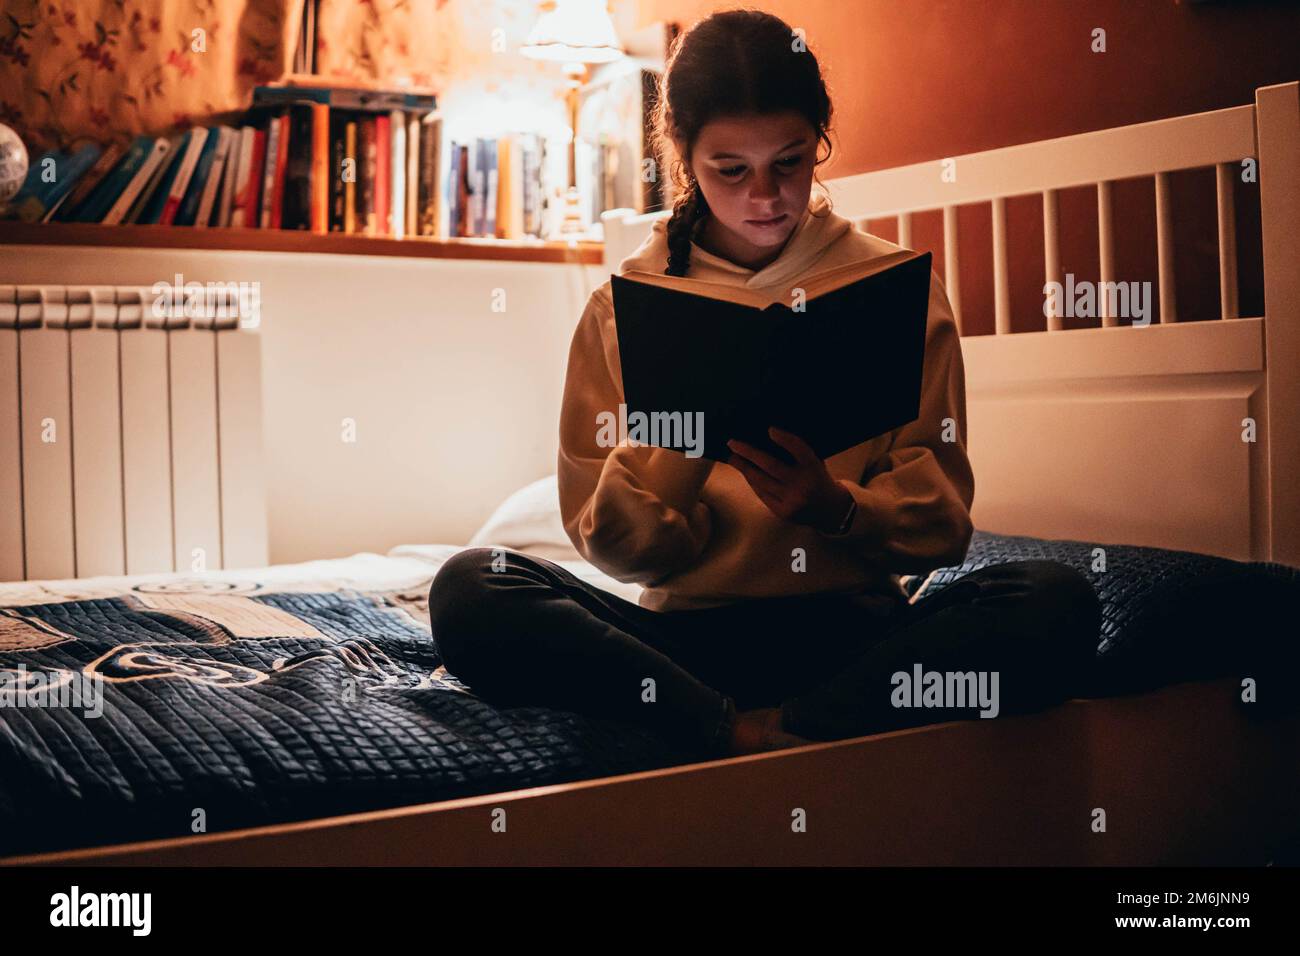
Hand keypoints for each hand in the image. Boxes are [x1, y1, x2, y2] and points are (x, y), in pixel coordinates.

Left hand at [725, 427, 853, 532]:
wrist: (830, 511)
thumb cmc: (817, 479)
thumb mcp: (815, 463)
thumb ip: (798, 452)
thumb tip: (768, 436)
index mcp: (814, 468)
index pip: (799, 449)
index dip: (785, 439)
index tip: (770, 429)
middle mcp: (803, 484)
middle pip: (771, 465)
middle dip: (748, 453)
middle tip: (733, 443)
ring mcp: (792, 500)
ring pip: (761, 481)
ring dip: (744, 468)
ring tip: (732, 458)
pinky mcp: (783, 512)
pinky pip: (762, 494)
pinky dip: (752, 482)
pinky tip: (745, 472)